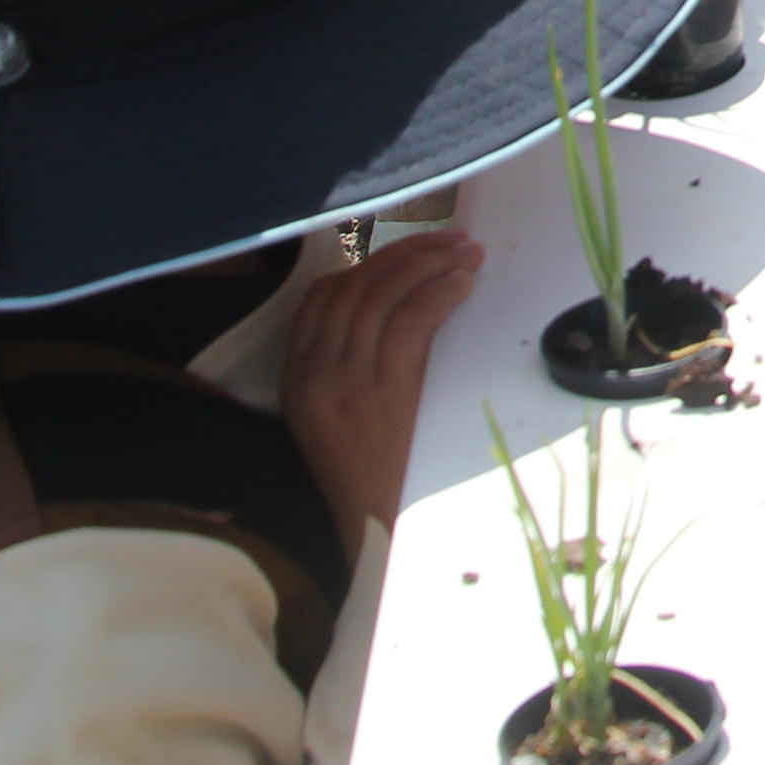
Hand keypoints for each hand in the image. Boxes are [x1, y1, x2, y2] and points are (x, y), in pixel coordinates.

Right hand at [284, 226, 481, 535]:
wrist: (371, 525)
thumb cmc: (366, 470)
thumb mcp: (338, 412)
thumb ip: (354, 359)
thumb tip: (404, 300)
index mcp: (297, 376)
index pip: (321, 297)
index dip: (368, 262)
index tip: (410, 250)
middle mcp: (314, 372)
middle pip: (356, 287)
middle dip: (407, 253)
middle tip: (453, 239)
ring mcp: (344, 381)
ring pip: (383, 297)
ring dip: (430, 264)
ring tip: (467, 253)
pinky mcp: (380, 393)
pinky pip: (409, 322)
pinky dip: (439, 293)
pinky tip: (463, 283)